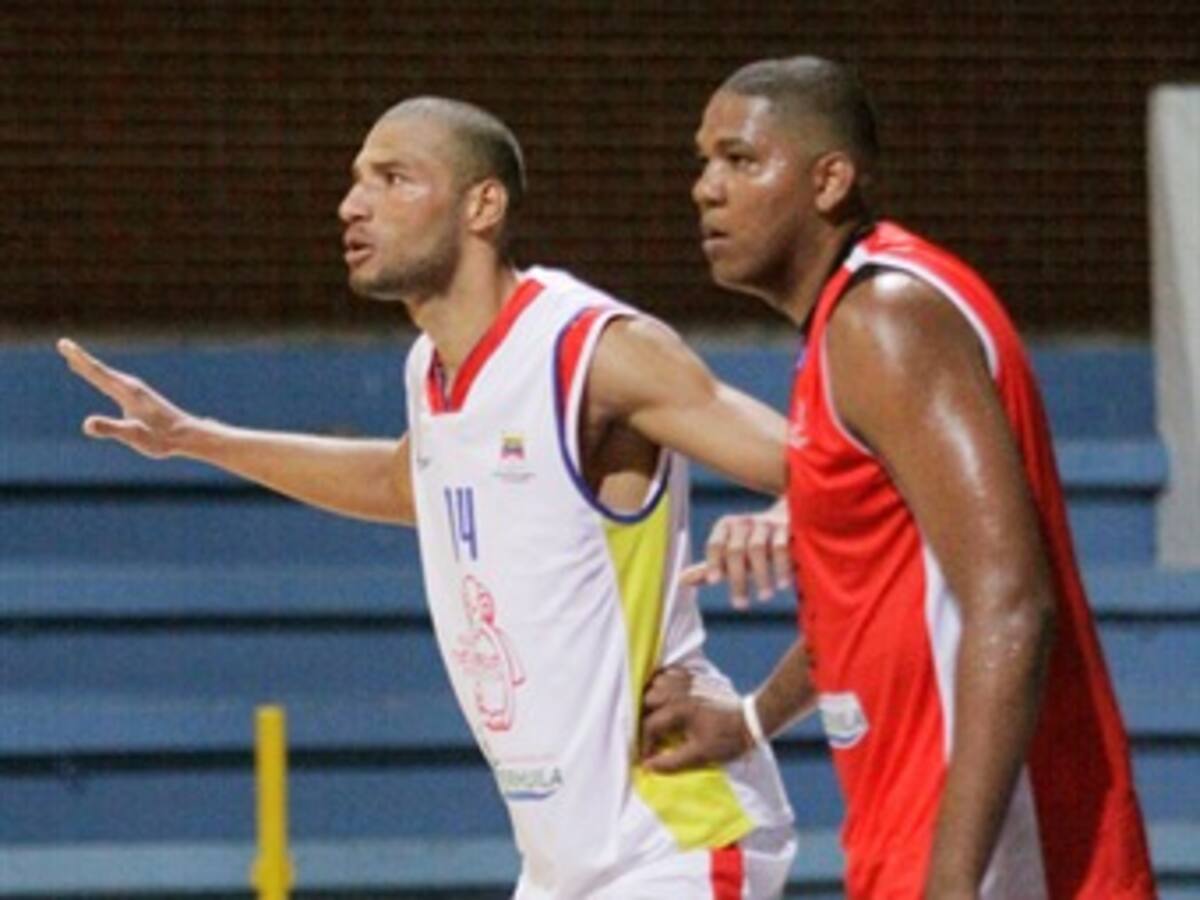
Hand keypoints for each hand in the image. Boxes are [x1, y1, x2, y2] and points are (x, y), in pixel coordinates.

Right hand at [58, 338, 193, 457]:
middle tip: (63, 344)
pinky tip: (99, 377)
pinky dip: (100, 376)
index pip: (98, 372)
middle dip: (80, 358)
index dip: (80, 359)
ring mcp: (136, 392)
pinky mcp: (139, 398)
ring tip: (73, 359)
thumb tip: (87, 424)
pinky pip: (114, 383)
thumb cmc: (162, 438)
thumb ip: (111, 428)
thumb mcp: (134, 435)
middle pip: (100, 370)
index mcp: (128, 392)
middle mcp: (131, 387)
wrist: (188, 436)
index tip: (64, 345)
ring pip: (107, 375)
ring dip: (89, 366)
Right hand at [640, 666, 752, 772]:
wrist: (749, 721)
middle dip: (644, 719)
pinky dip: (663, 681)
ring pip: (656, 683)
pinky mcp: (694, 678)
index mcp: (678, 710)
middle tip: (650, 736)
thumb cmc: (725, 739)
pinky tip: (665, 695)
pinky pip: (670, 673)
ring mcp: (685, 682)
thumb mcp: (699, 755)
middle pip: (647, 700)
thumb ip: (672, 761)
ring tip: (655, 715)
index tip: (647, 758)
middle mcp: (678, 692)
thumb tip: (649, 766)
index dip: (645, 744)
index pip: (650, 725)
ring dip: (651, 698)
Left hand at [681, 503, 791, 608]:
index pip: (715, 545)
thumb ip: (709, 566)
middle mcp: (744, 523)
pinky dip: (781, 567)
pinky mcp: (787, 526)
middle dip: (737, 579)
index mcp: (726, 527)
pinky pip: (781, 547)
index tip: (713, 582)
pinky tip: (783, 585)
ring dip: (761, 575)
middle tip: (740, 605)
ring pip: (757, 549)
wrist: (785, 520)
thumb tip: (680, 580)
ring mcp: (766, 523)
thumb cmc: (751, 542)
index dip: (713, 562)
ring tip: (764, 597)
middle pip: (735, 550)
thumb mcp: (730, 553)